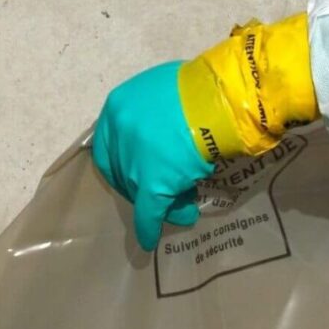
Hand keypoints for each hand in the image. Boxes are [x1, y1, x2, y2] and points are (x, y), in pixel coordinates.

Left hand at [92, 14, 316, 250]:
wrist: (221, 100)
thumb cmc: (198, 89)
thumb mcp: (162, 90)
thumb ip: (151, 111)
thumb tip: (159, 133)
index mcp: (117, 106)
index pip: (108, 145)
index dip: (122, 164)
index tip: (137, 173)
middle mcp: (119, 132)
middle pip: (123, 170)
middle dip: (142, 185)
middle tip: (166, 192)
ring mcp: (134, 159)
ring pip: (139, 191)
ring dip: (159, 203)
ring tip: (183, 208)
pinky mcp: (152, 183)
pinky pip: (148, 211)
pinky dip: (148, 227)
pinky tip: (150, 239)